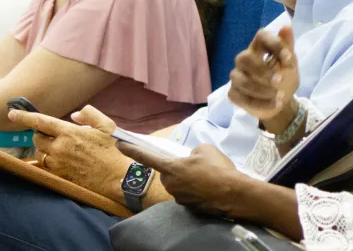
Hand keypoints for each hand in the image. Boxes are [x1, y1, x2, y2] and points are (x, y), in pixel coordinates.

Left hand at [8, 105, 130, 201]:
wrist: (118, 177)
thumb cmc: (114, 150)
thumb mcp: (107, 126)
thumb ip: (90, 115)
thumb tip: (75, 115)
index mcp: (70, 133)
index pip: (41, 122)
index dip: (24, 117)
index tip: (11, 113)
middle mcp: (60, 148)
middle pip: (37, 139)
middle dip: (41, 135)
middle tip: (53, 135)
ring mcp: (58, 164)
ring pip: (40, 154)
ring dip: (46, 150)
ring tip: (62, 150)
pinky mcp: (60, 176)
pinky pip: (47, 167)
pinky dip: (51, 162)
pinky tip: (64, 161)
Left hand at [116, 143, 243, 216]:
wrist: (234, 194)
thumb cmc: (218, 168)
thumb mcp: (204, 149)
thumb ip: (191, 153)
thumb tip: (190, 160)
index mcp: (171, 168)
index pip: (147, 157)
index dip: (131, 150)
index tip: (119, 144)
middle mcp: (170, 185)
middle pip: (167, 172)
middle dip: (177, 168)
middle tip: (196, 165)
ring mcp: (179, 198)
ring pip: (178, 183)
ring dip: (187, 179)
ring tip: (207, 176)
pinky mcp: (188, 208)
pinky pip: (188, 193)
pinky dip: (195, 189)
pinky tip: (209, 187)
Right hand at [228, 26, 298, 121]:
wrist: (282, 102)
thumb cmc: (285, 77)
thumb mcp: (291, 63)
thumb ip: (288, 46)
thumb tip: (286, 26)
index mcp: (259, 47)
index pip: (261, 36)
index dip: (274, 45)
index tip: (288, 59)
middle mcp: (245, 59)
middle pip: (243, 58)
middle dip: (261, 70)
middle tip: (279, 80)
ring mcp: (237, 76)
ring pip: (240, 80)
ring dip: (261, 90)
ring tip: (279, 97)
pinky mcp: (234, 93)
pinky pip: (238, 97)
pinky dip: (258, 103)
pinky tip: (272, 105)